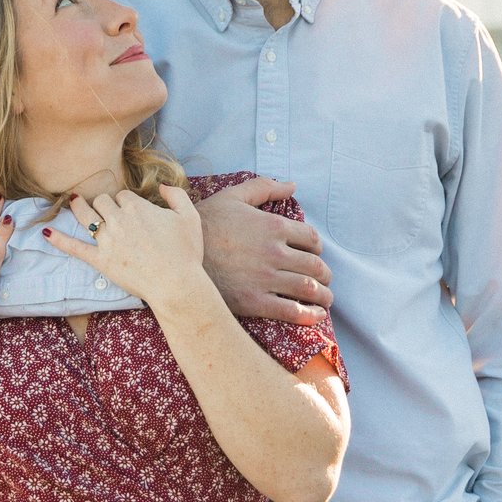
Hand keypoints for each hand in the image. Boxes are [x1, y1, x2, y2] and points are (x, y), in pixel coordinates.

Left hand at [45, 184, 211, 309]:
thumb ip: (177, 195)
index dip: (126, 203)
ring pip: (86, 217)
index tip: (131, 212)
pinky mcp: (100, 260)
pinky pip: (75, 247)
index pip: (123, 196)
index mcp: (138, 208)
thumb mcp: (190, 218)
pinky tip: (44, 232)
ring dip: (78, 207)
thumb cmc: (186, 253)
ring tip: (73, 202)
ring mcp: (107, 240)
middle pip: (103, 202)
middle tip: (108, 212)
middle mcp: (119, 220)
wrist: (177, 285)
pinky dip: (58, 240)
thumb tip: (161, 186)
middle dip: (105, 205)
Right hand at [197, 177, 331, 324]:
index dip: (317, 247)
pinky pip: (292, 311)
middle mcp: (275, 253)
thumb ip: (264, 187)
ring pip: (309, 289)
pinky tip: (317, 316)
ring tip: (325, 299)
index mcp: (273, 226)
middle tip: (325, 279)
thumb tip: (292, 185)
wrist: (176, 257)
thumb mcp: (232, 197)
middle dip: (325, 274)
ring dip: (324, 296)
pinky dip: (310, 315)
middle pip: (315, 265)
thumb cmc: (204, 225)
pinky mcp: (255, 302)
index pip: (311, 238)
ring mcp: (266, 278)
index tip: (314, 254)